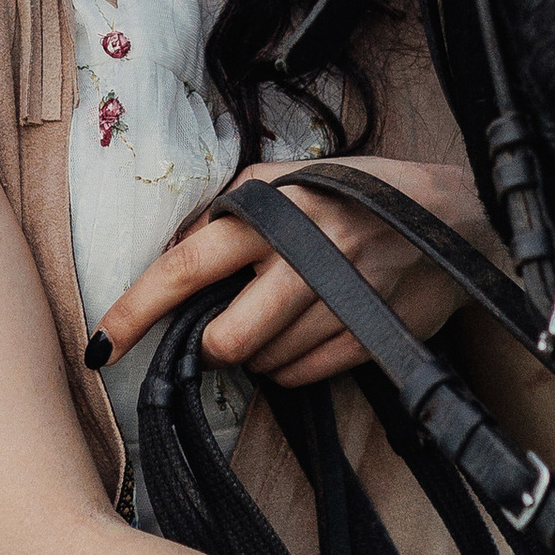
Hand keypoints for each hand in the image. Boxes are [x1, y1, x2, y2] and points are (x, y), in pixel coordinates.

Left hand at [88, 158, 477, 389]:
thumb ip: (234, 207)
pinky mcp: (370, 337)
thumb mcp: (294, 177)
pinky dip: (293, 364)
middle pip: (227, 339)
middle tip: (226, 324)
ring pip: (264, 363)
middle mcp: (306, 255)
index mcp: (275, 210)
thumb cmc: (357, 194)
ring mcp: (341, 300)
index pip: (188, 264)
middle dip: (214, 344)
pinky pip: (302, 377)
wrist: (452, 219)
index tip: (103, 343)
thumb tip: (174, 253)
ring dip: (259, 350)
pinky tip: (311, 329)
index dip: (138, 308)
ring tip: (288, 311)